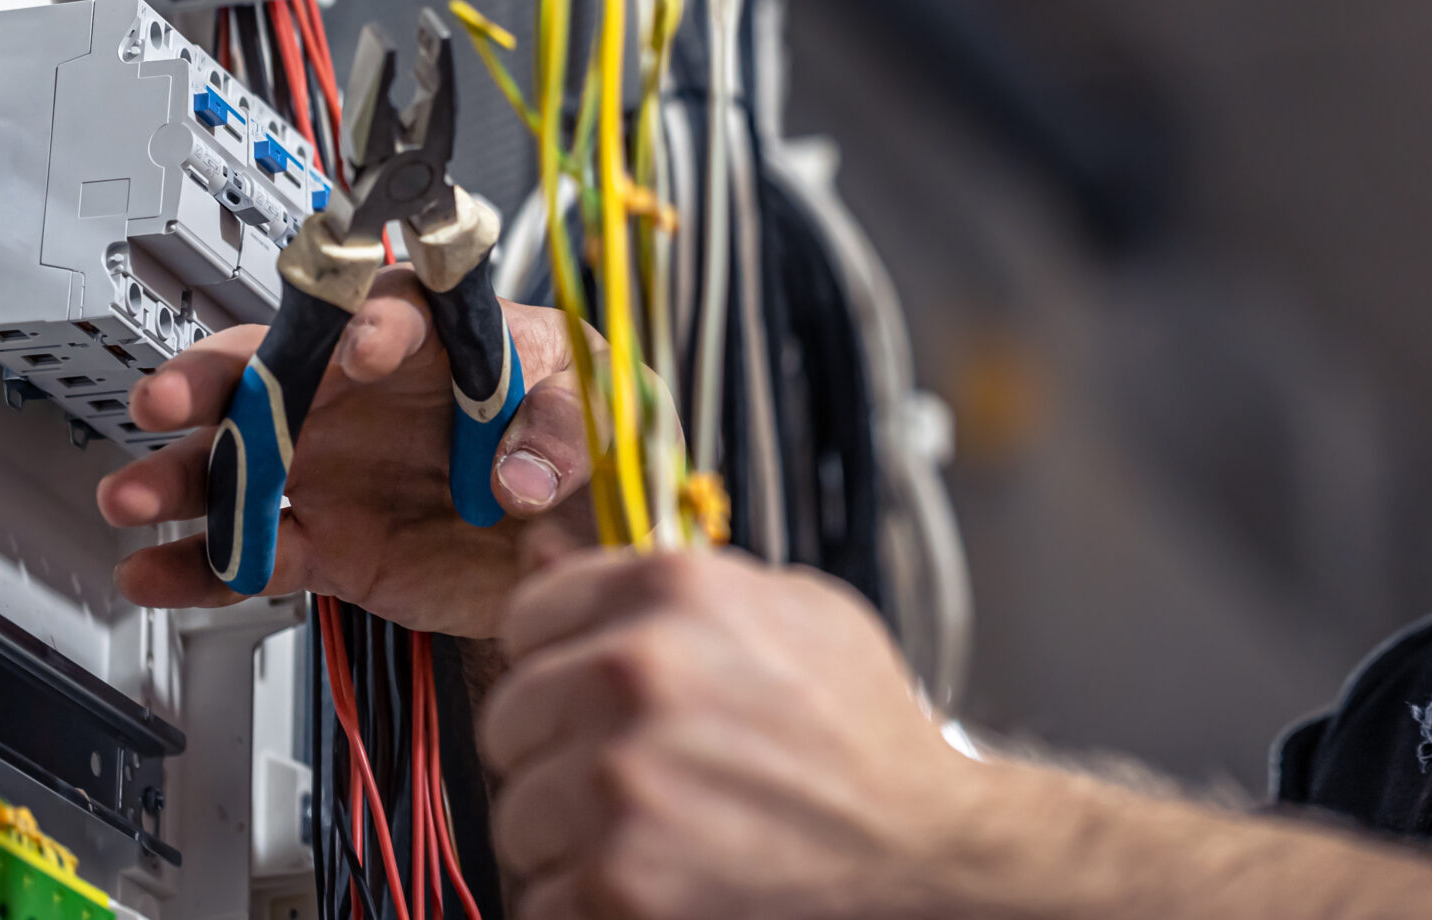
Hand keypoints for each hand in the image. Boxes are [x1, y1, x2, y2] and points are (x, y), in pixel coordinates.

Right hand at [95, 272, 595, 638]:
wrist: (583, 539)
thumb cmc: (587, 440)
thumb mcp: (602, 412)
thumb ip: (562, 430)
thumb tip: (520, 473)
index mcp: (438, 339)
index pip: (391, 311)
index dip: (371, 325)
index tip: (361, 348)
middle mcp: (368, 396)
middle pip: (275, 371)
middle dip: (215, 381)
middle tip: (170, 398)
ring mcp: (339, 469)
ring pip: (242, 463)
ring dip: (182, 478)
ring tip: (131, 496)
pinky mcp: (333, 543)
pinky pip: (256, 552)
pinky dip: (202, 566)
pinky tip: (155, 572)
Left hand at [482, 536, 990, 919]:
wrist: (924, 853)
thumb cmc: (862, 735)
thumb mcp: (791, 611)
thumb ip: (664, 580)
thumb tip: (542, 546)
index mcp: (674, 591)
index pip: (529, 615)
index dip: (560, 660)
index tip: (590, 692)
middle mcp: (636, 674)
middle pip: (507, 717)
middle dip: (558, 750)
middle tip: (634, 774)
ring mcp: (620, 783)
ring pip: (516, 813)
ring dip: (569, 834)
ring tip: (656, 831)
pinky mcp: (616, 884)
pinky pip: (539, 896)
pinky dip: (588, 902)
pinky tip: (660, 881)